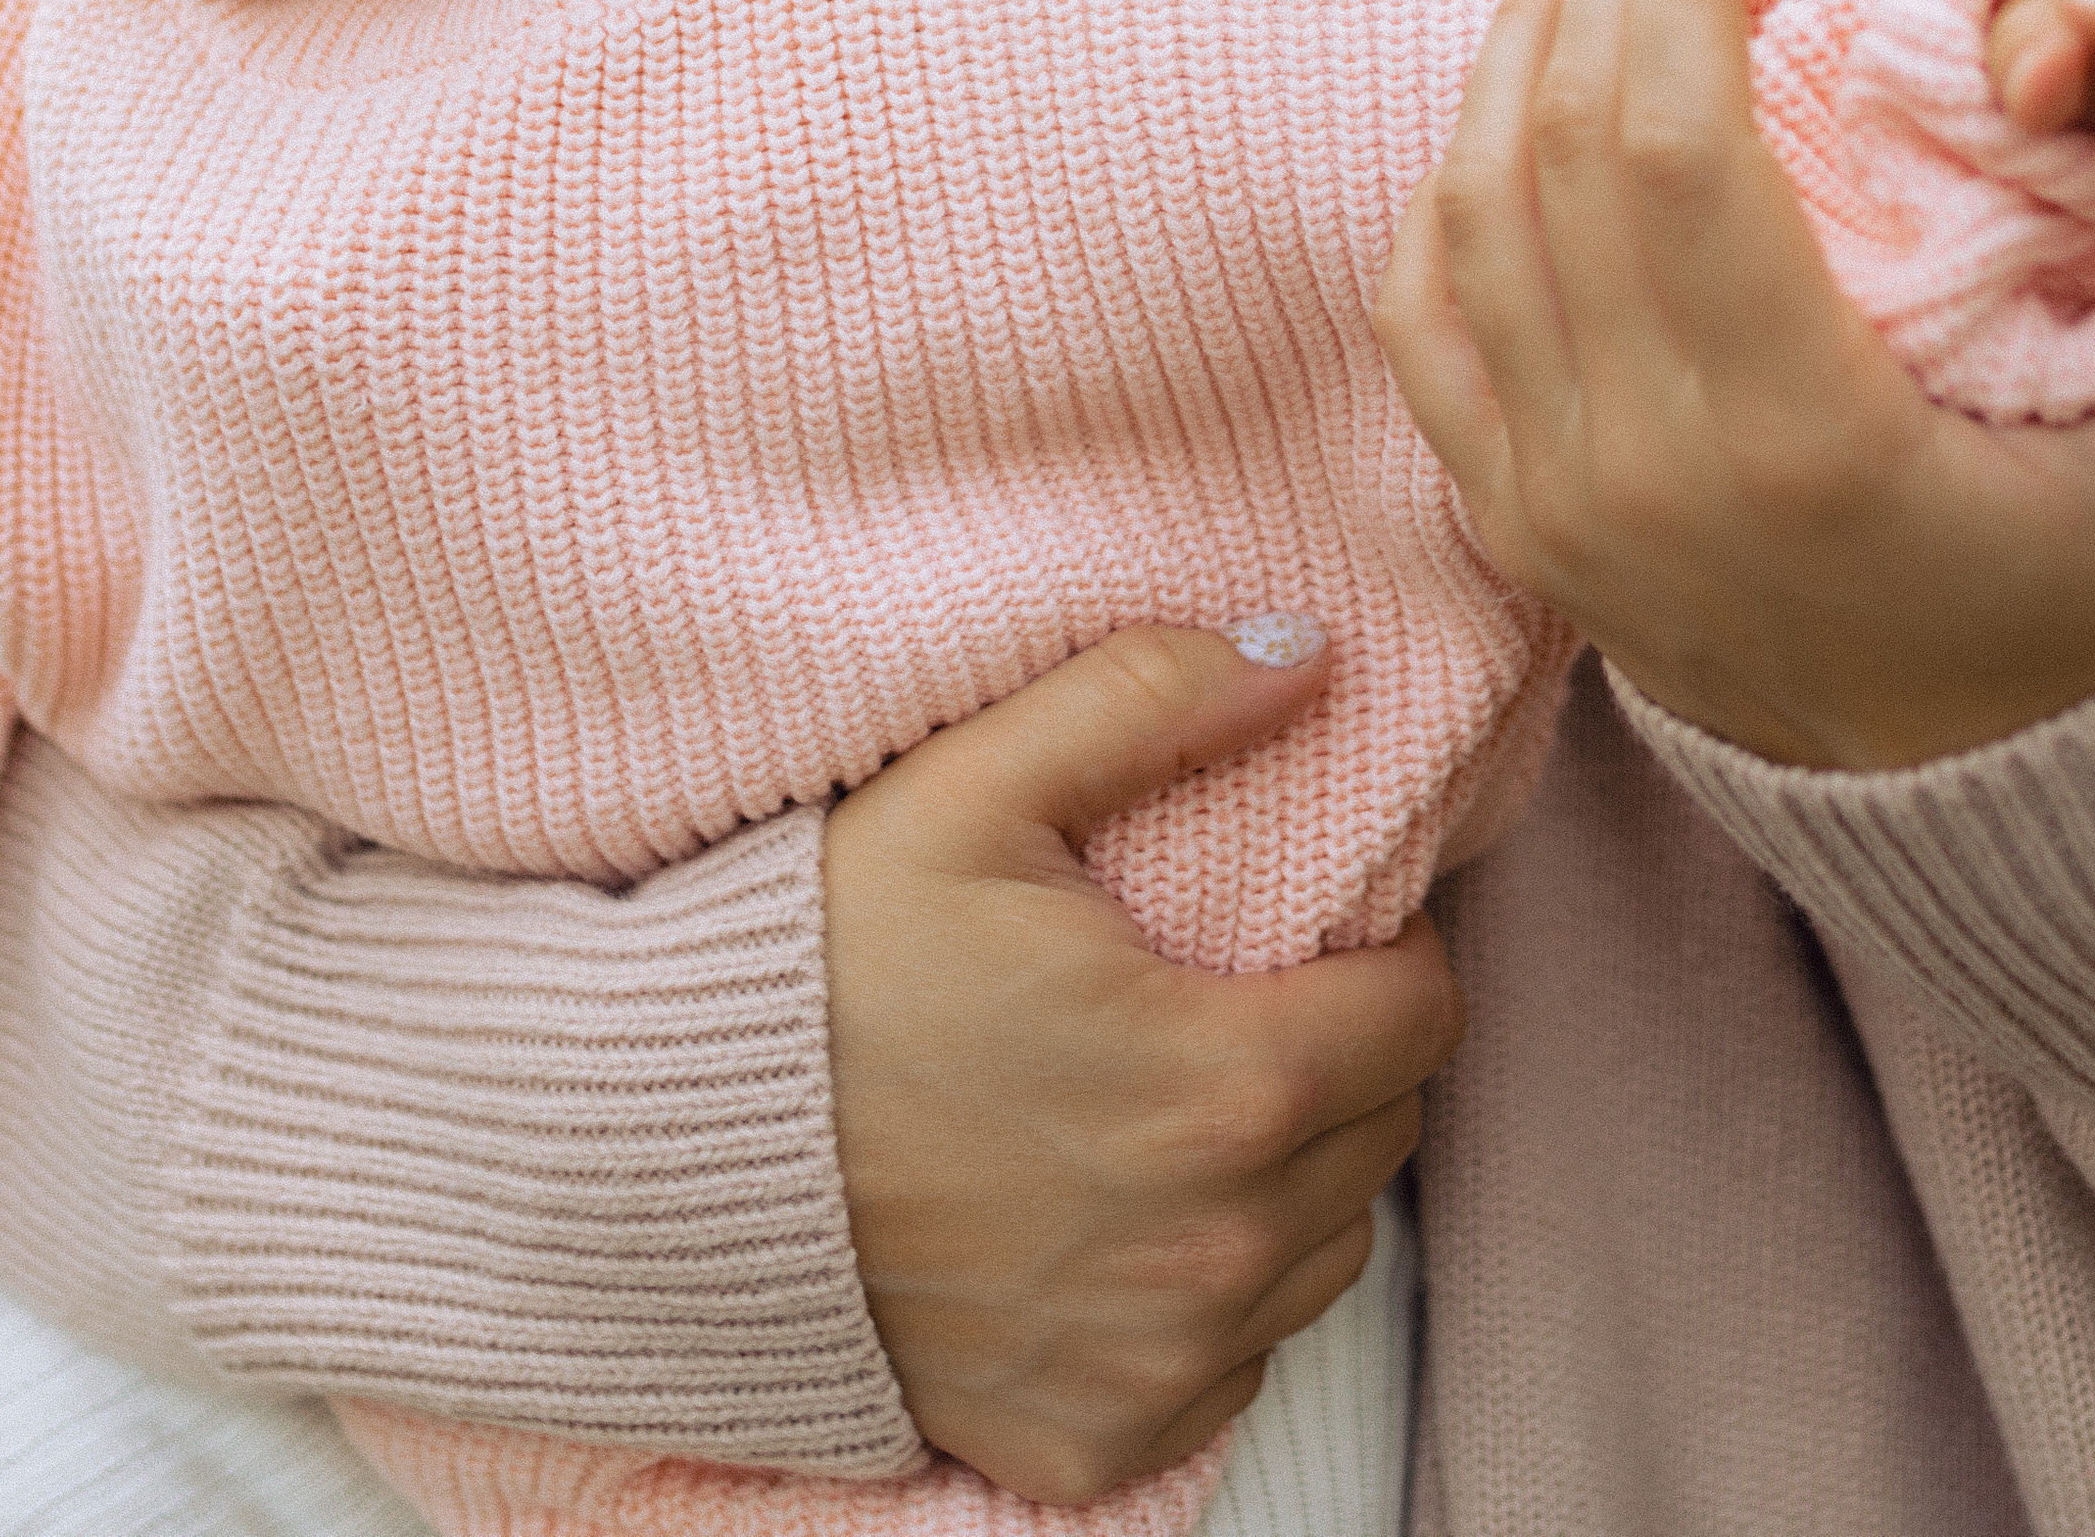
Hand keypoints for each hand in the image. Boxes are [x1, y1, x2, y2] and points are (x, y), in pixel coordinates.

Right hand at [822, 624, 1459, 1500]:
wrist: (671, 1156)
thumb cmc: (825, 959)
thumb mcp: (969, 785)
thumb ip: (1147, 700)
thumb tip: (1307, 656)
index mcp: (1221, 1082)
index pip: (1423, 1015)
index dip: (1384, 950)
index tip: (1311, 928)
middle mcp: (1217, 1248)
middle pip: (1384, 1135)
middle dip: (1341, 1054)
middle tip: (1236, 998)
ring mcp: (1160, 1363)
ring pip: (1324, 1254)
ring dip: (1289, 1179)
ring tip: (1177, 1102)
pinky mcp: (1097, 1439)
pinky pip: (1229, 1370)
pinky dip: (1203, 1301)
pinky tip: (1117, 1220)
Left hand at [1374, 0, 2094, 772]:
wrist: (1939, 805)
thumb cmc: (2071, 629)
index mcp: (1798, 447)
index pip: (1683, 148)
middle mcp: (1641, 470)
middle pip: (1566, 146)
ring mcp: (1551, 499)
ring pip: (1472, 208)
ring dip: (1516, 41)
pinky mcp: (1505, 516)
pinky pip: (1423, 310)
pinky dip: (1451, 176)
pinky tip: (1514, 82)